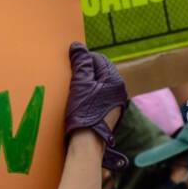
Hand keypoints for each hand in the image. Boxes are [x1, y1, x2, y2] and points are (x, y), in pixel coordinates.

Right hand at [65, 42, 128, 169]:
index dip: (83, 58)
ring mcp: (114, 104)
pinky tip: (77, 100)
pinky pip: (98, 97)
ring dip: (86, 83)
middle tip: (68, 74)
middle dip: (85, 70)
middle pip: (100, 72)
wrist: (87, 143)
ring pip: (98, 85)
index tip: (69, 61)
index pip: (99, 59)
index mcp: (115, 81)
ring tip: (71, 87)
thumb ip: (81, 63)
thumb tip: (77, 45)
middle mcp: (119, 91)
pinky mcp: (108, 114)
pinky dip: (88, 94)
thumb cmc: (84, 112)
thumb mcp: (80, 84)